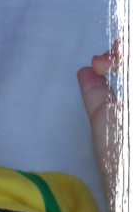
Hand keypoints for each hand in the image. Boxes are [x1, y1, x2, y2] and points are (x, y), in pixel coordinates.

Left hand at [78, 23, 132, 183]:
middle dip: (132, 46)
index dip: (127, 48)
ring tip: (118, 48)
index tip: (114, 42)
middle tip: (116, 45)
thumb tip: (83, 69)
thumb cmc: (116, 146)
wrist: (127, 168)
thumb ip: (95, 90)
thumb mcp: (101, 111)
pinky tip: (125, 57)